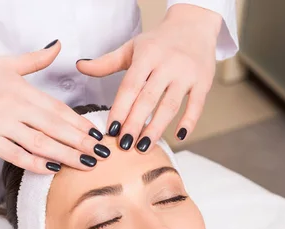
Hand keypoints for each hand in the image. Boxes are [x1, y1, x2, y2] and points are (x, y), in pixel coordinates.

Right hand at [0, 41, 109, 172]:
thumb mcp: (2, 64)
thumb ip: (34, 60)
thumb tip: (58, 46)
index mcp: (20, 88)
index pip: (57, 108)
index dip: (79, 123)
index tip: (97, 135)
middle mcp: (12, 105)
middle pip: (54, 126)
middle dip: (81, 142)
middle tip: (102, 154)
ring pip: (39, 142)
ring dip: (66, 155)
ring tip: (86, 165)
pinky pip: (15, 154)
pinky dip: (35, 163)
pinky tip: (53, 169)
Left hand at [77, 5, 220, 152]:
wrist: (195, 24)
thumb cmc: (159, 42)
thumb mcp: (132, 48)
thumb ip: (107, 62)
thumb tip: (81, 66)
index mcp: (147, 55)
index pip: (130, 86)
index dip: (120, 109)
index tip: (111, 130)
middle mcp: (167, 64)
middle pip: (148, 99)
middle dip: (135, 124)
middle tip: (124, 145)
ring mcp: (187, 74)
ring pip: (170, 105)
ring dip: (156, 128)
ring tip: (144, 147)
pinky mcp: (203, 82)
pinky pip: (196, 106)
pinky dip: (189, 122)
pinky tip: (179, 136)